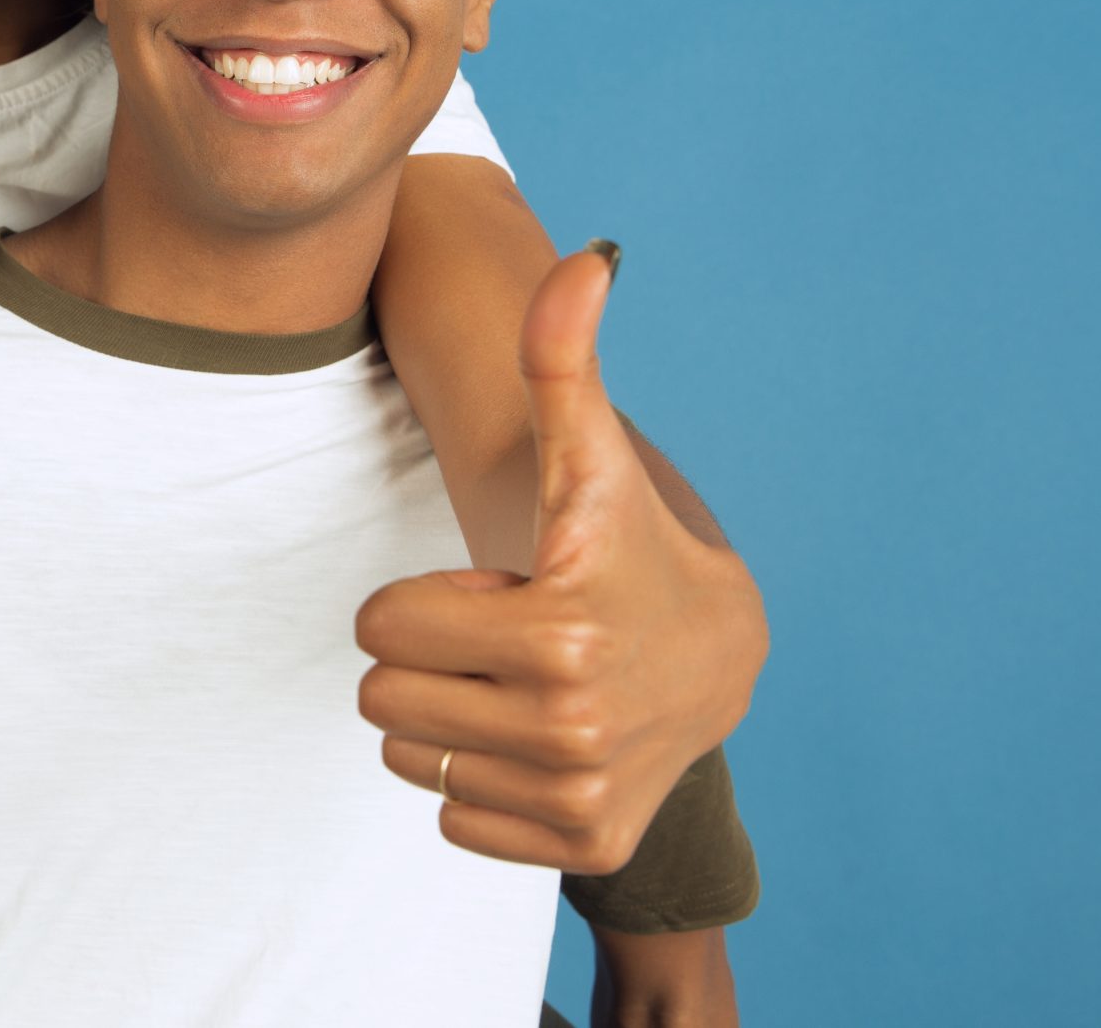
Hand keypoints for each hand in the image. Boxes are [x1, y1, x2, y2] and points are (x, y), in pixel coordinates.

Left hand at [353, 243, 767, 873]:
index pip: (379, 625)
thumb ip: (563, 357)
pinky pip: (452, 818)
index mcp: (559, 625)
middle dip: (423, 659)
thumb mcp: (593, 458)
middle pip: (383, 697)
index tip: (493, 587)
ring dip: (444, 719)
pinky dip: (480, 783)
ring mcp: (576, 791)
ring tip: (515, 683)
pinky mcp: (581, 843)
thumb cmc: (629, 547)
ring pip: (408, 758)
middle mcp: (570, 720)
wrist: (721, 665)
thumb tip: (586, 258)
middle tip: (497, 636)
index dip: (421, 597)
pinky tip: (534, 739)